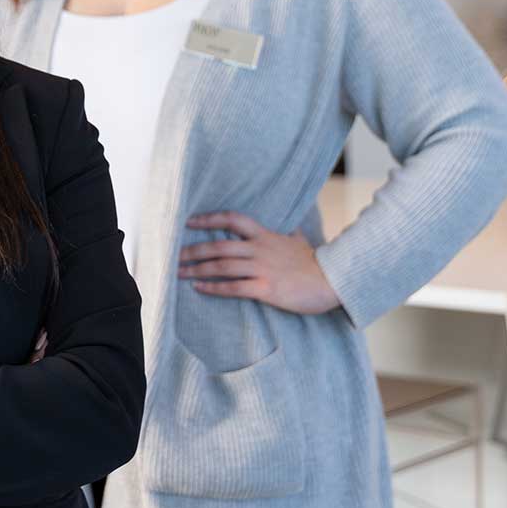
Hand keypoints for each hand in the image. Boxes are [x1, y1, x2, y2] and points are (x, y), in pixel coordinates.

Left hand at [179, 211, 341, 314]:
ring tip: (179, 273)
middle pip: (220, 245)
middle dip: (193, 250)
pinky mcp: (266, 288)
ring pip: (222, 265)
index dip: (210, 219)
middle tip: (173, 255)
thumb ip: (289, 235)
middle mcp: (260, 249)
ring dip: (197, 269)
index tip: (189, 222)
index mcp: (266, 235)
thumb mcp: (300, 242)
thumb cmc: (316, 264)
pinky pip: (234, 287)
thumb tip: (289, 230)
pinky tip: (200, 288)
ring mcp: (263, 268)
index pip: (233, 219)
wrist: (333, 282)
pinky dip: (214, 287)